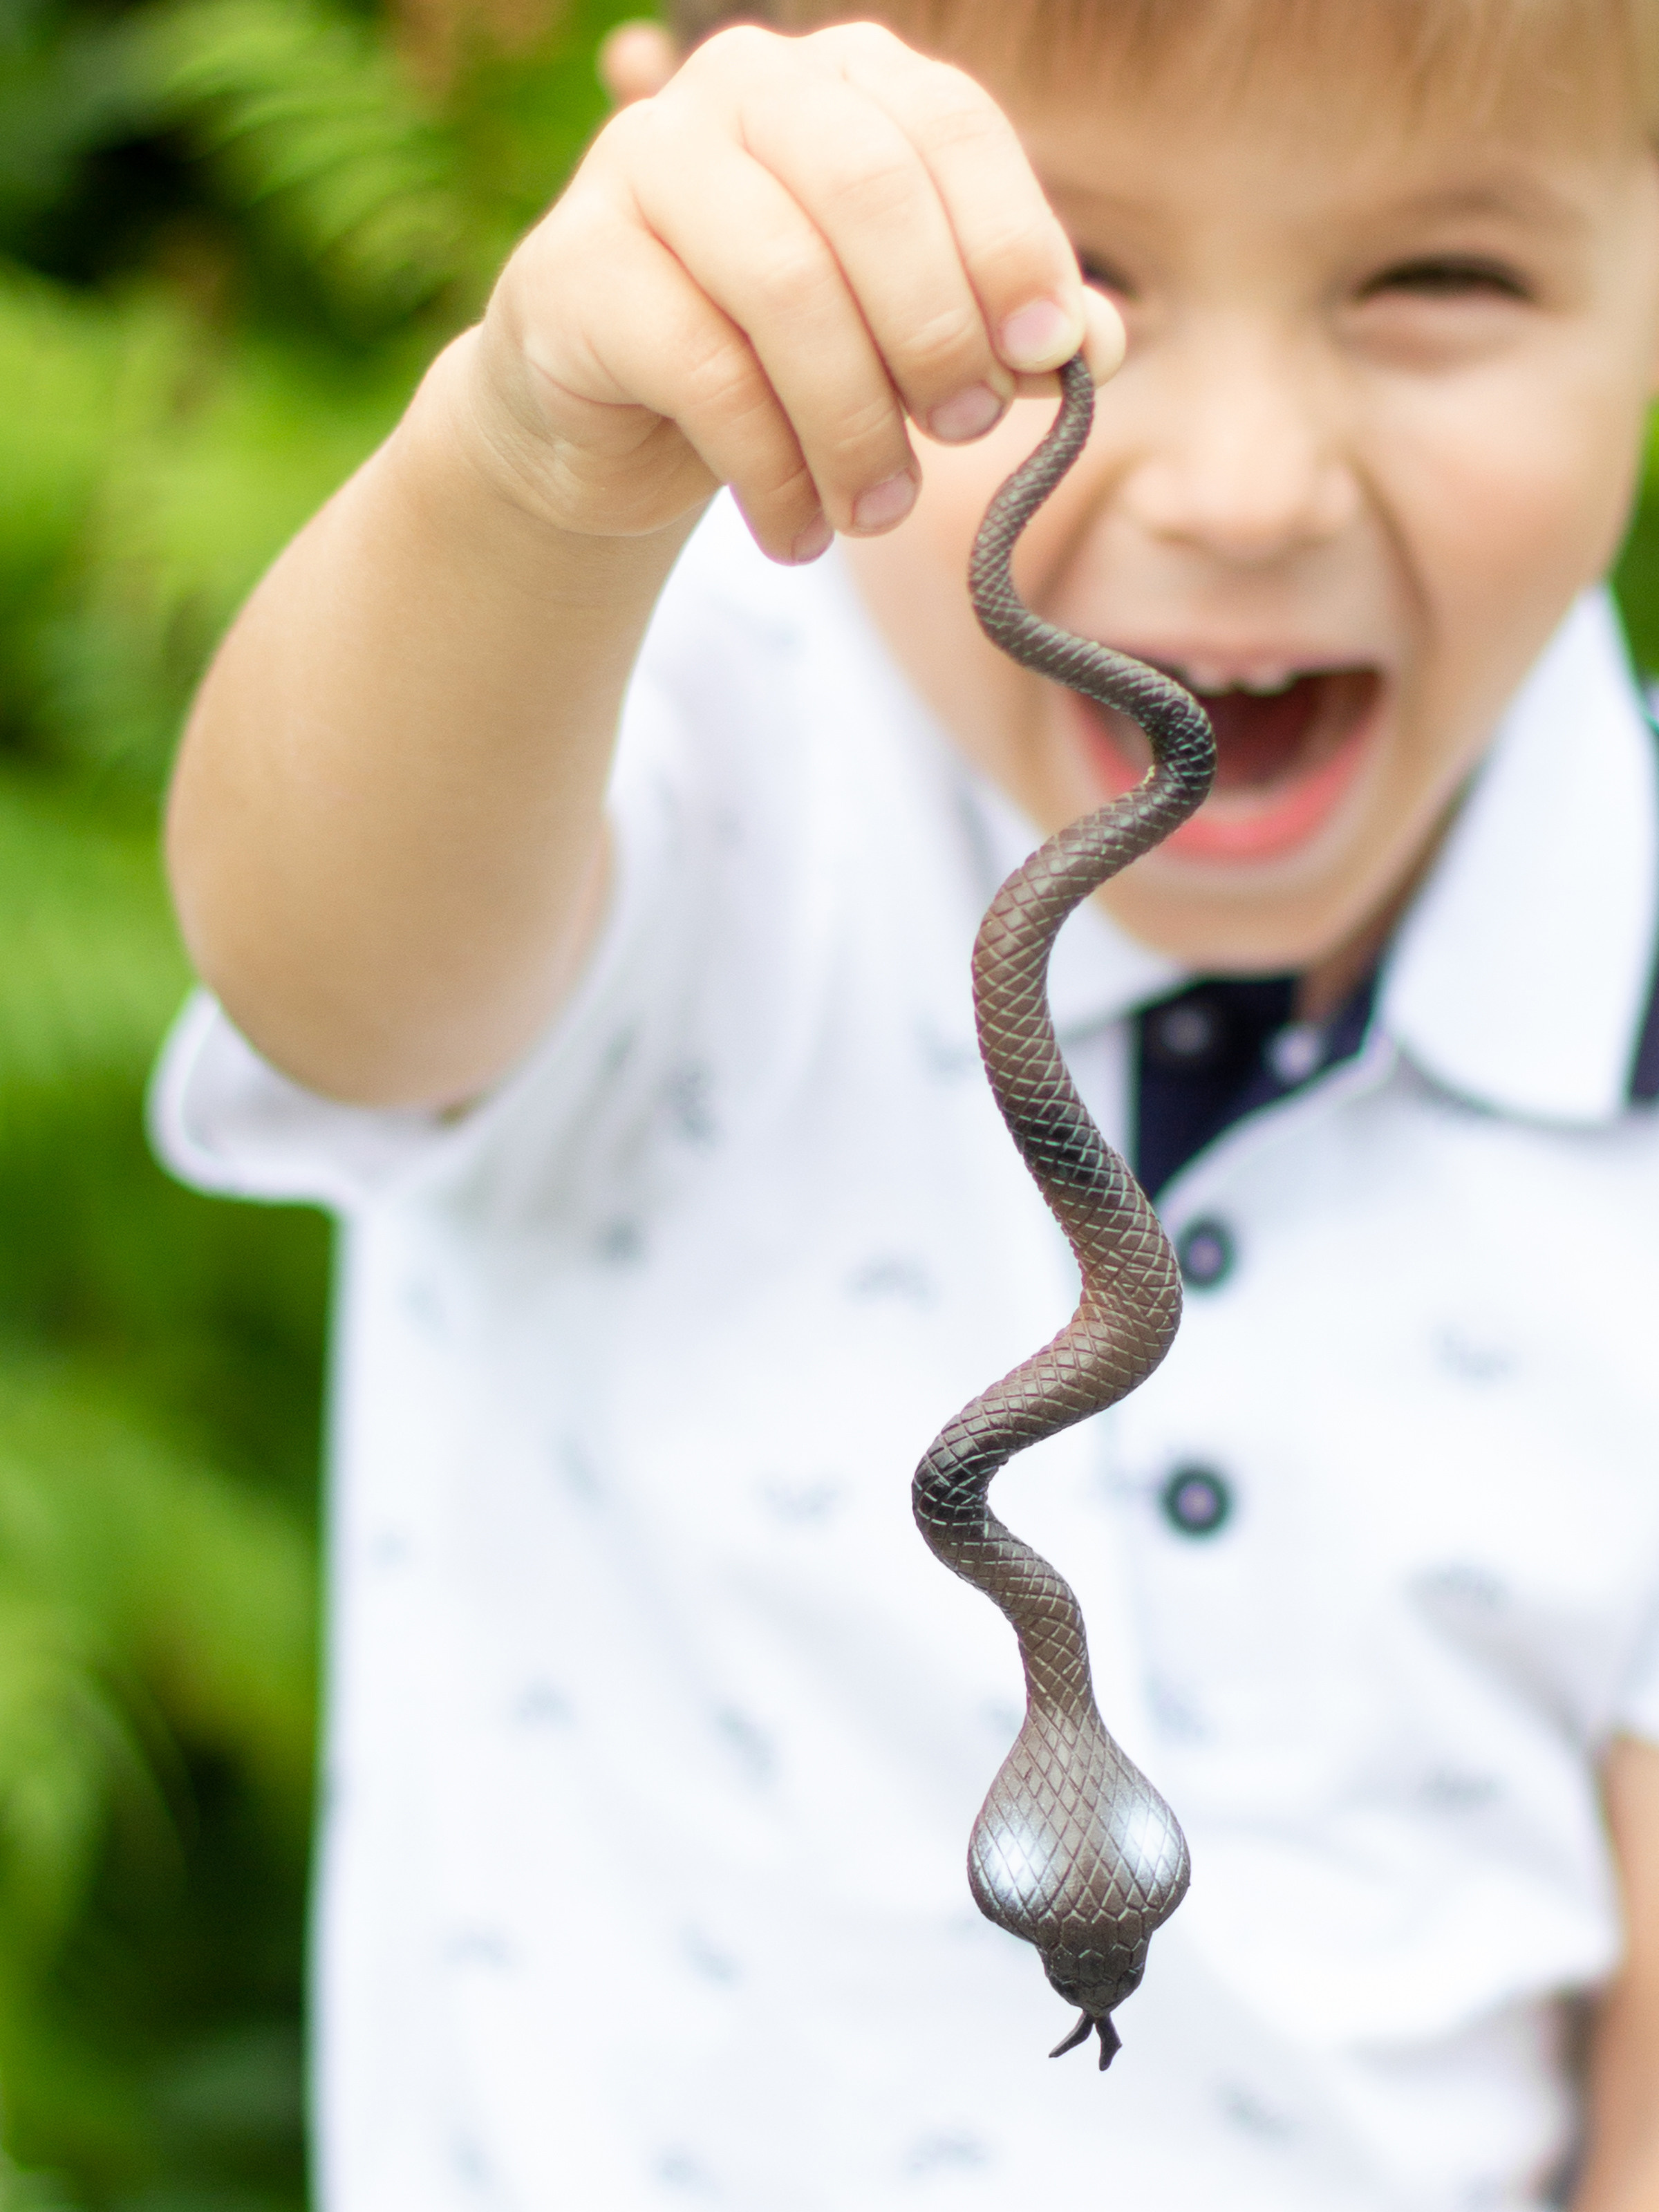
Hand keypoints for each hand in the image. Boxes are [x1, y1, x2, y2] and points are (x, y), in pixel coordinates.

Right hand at [462, 21, 1124, 561]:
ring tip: (876, 512)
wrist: (618, 423)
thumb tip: (1097, 344)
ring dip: (853, 425)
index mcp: (841, 80)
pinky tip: (795, 531)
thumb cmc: (787, 363)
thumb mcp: (907, 338)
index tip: (1049, 356)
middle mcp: (737, 89)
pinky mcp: (573, 269)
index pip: (952, 124)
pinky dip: (769, 472)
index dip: (1013, 241)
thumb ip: (1003, 328)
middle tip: (962, 434)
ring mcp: (641, 165)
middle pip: (869, 194)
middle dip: (935, 332)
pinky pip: (701, 372)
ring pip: (784, 288)